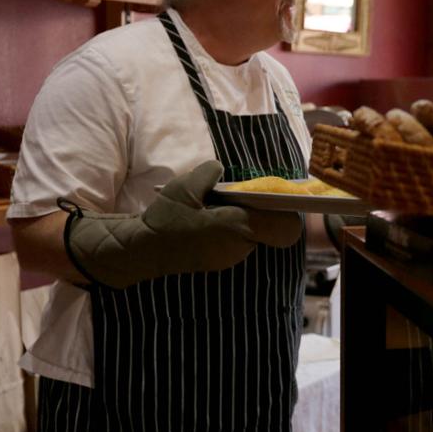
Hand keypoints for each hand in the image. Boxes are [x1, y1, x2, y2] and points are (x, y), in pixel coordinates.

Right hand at [65, 160, 302, 287]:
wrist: (142, 250)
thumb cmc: (165, 218)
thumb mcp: (185, 185)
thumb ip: (209, 173)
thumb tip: (220, 170)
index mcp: (237, 228)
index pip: (287, 228)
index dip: (290, 212)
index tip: (281, 198)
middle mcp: (240, 248)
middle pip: (272, 230)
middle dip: (265, 212)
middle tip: (246, 197)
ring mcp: (230, 258)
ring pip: (255, 236)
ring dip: (246, 220)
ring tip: (223, 205)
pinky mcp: (219, 261)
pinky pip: (238, 242)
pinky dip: (233, 229)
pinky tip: (213, 217)